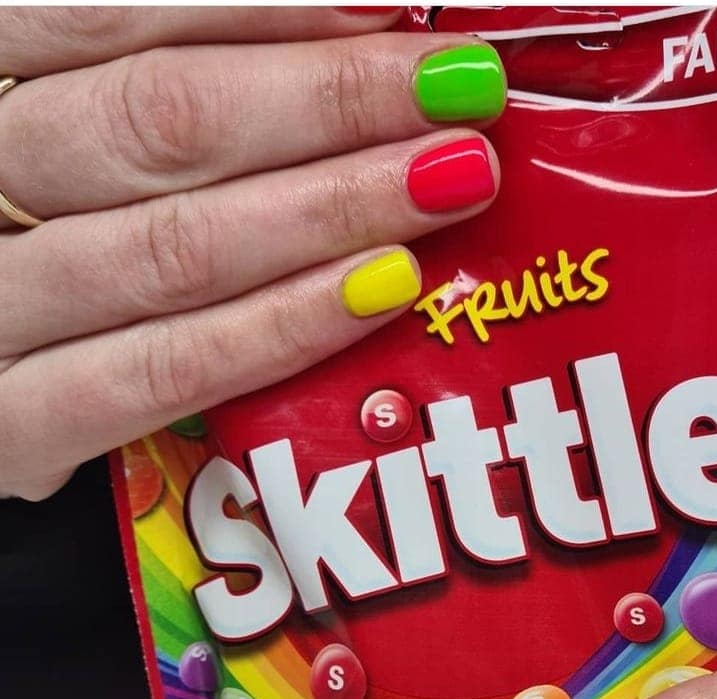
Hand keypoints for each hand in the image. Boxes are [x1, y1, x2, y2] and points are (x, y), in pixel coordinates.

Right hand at [0, 6, 503, 498]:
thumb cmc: (42, 234)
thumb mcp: (76, 136)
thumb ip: (162, 90)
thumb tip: (346, 32)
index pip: (106, 17)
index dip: (265, 10)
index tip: (395, 10)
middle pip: (156, 121)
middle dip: (329, 100)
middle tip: (460, 91)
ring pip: (174, 248)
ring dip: (332, 208)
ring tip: (452, 180)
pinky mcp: (14, 426)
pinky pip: (165, 372)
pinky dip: (283, 326)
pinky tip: (386, 287)